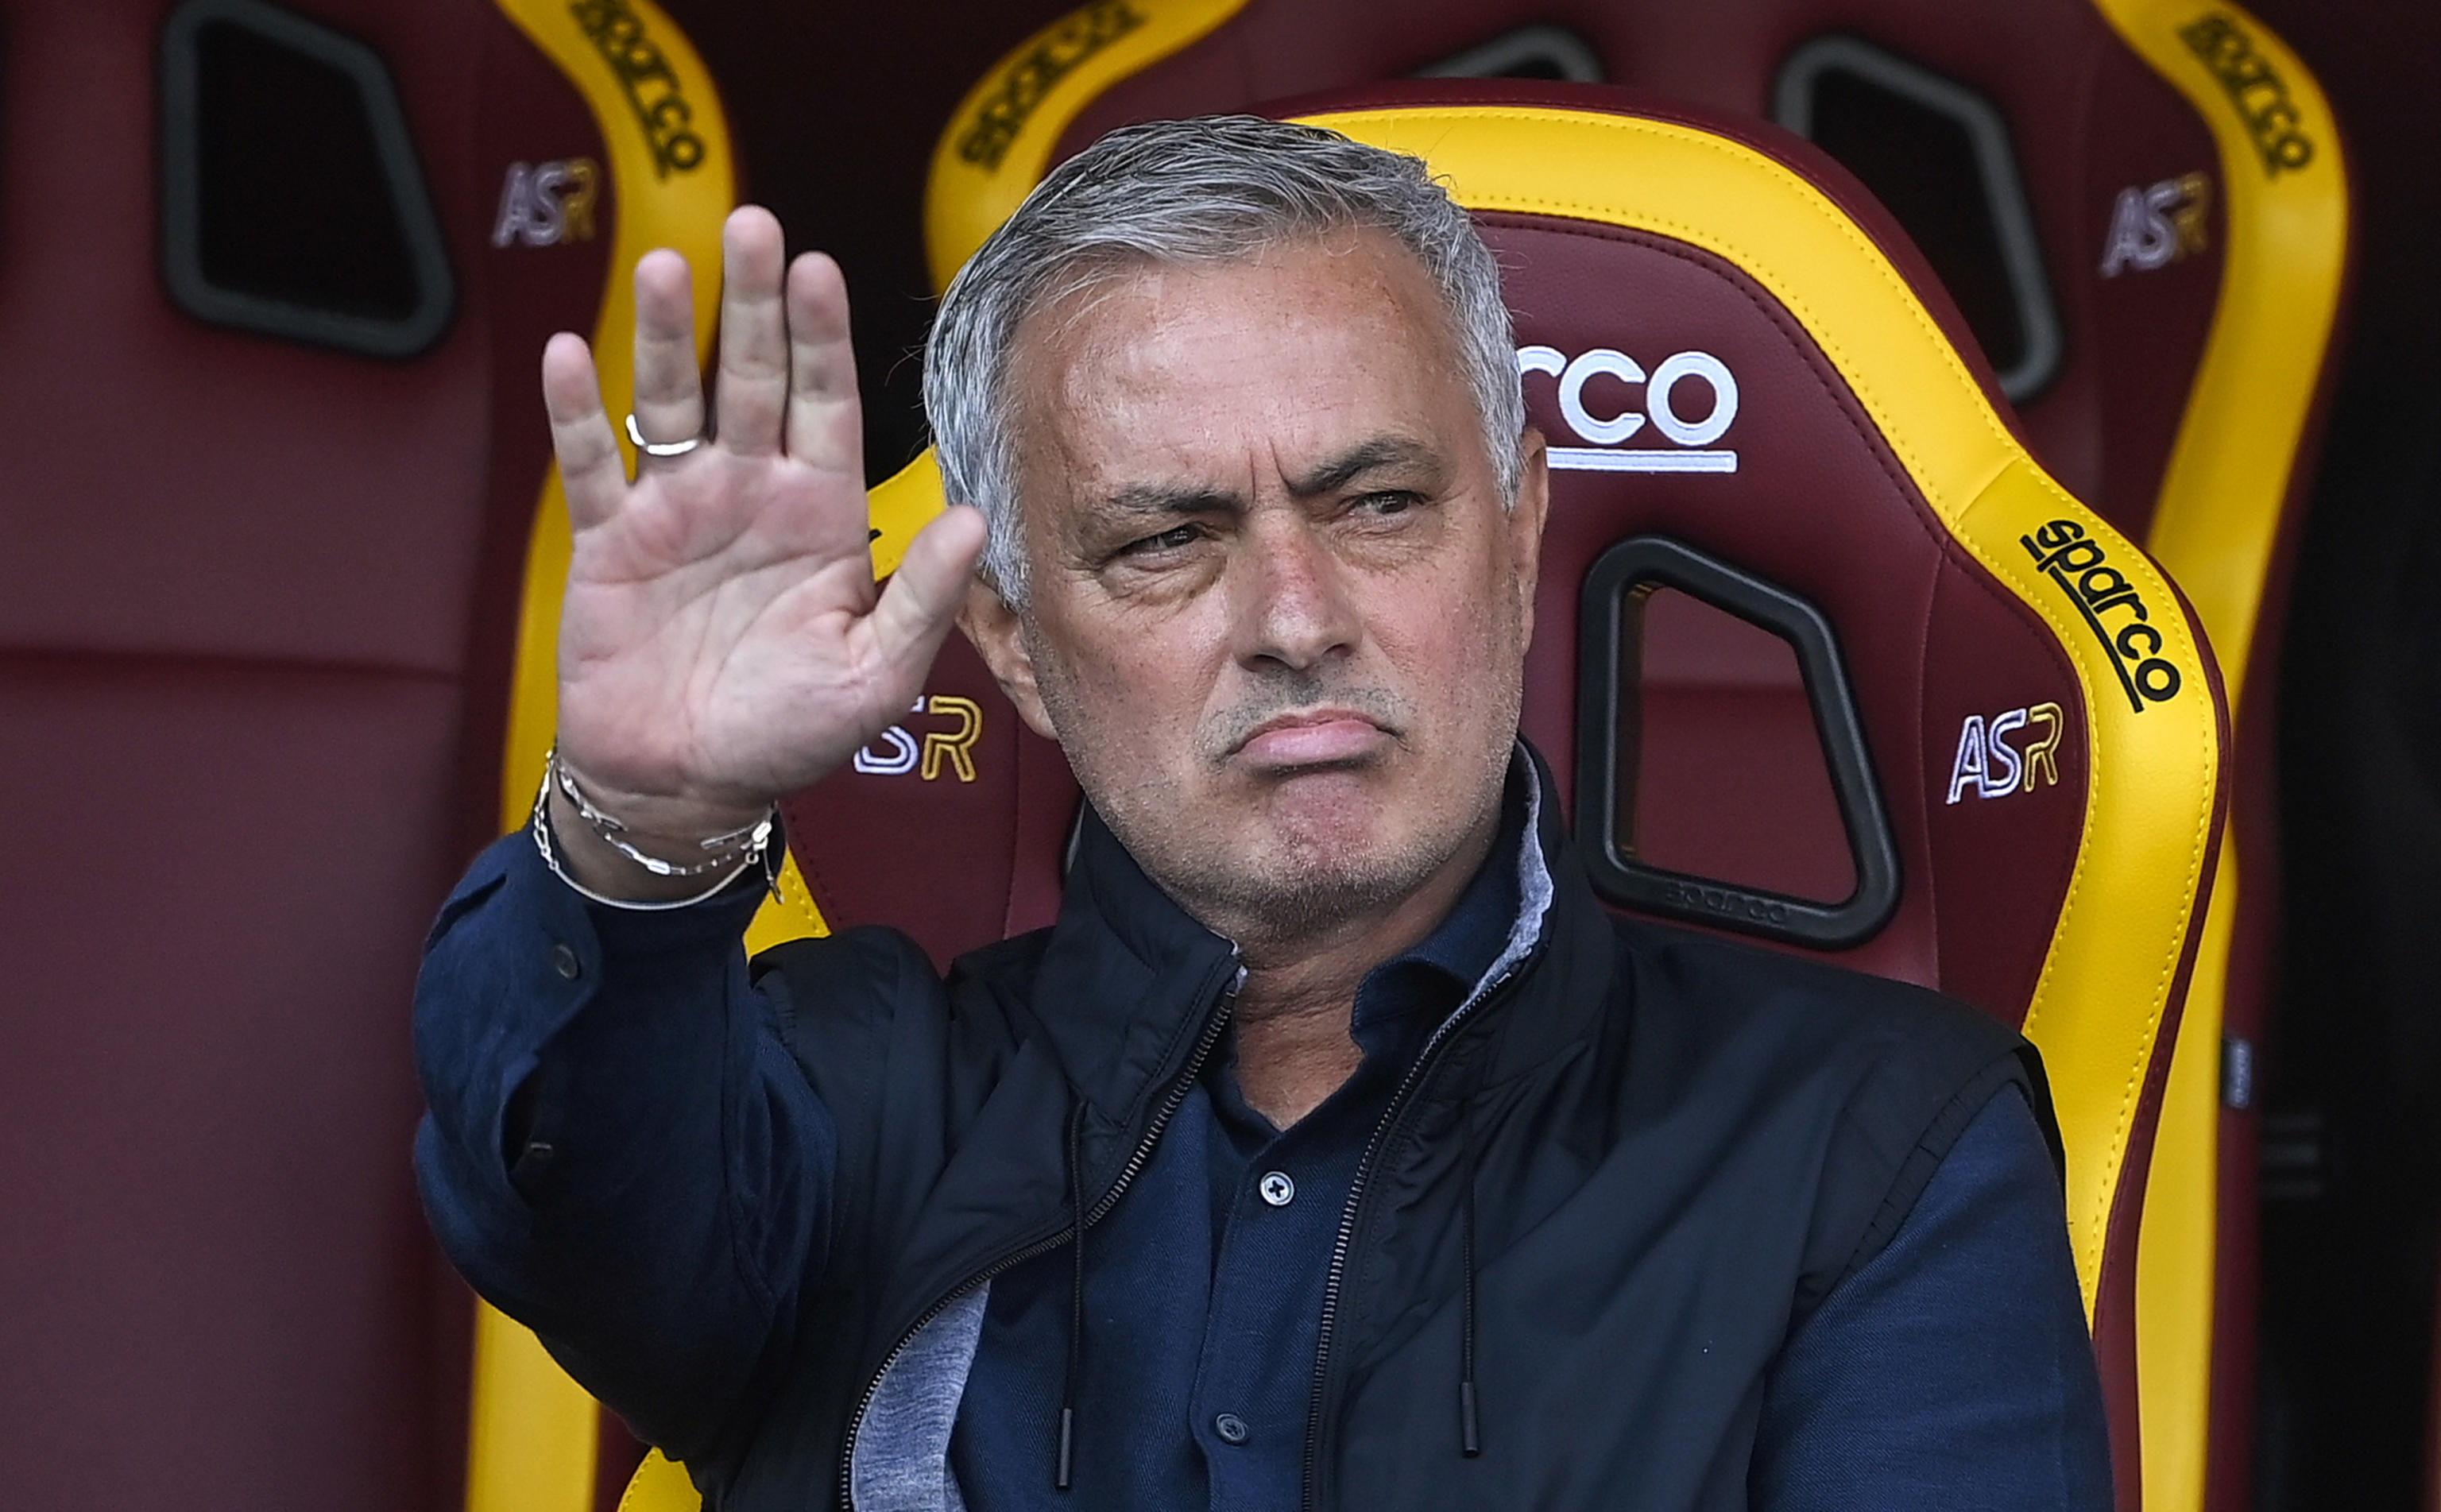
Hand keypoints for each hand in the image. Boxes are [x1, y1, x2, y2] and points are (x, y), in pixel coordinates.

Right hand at [540, 206, 985, 875]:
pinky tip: (569, 353)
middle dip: (751, 302)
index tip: (820, 271)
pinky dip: (578, 412)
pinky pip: (592, 465)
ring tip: (660, 267)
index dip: (822, 338)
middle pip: (752, 377)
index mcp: (823, 515)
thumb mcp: (875, 675)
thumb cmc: (787, 734)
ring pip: (670, 401)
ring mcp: (678, 510)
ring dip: (662, 334)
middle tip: (751, 225)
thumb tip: (975, 518)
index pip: (828, 405)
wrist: (686, 785)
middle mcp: (752, 494)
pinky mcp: (610, 542)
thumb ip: (924, 598)